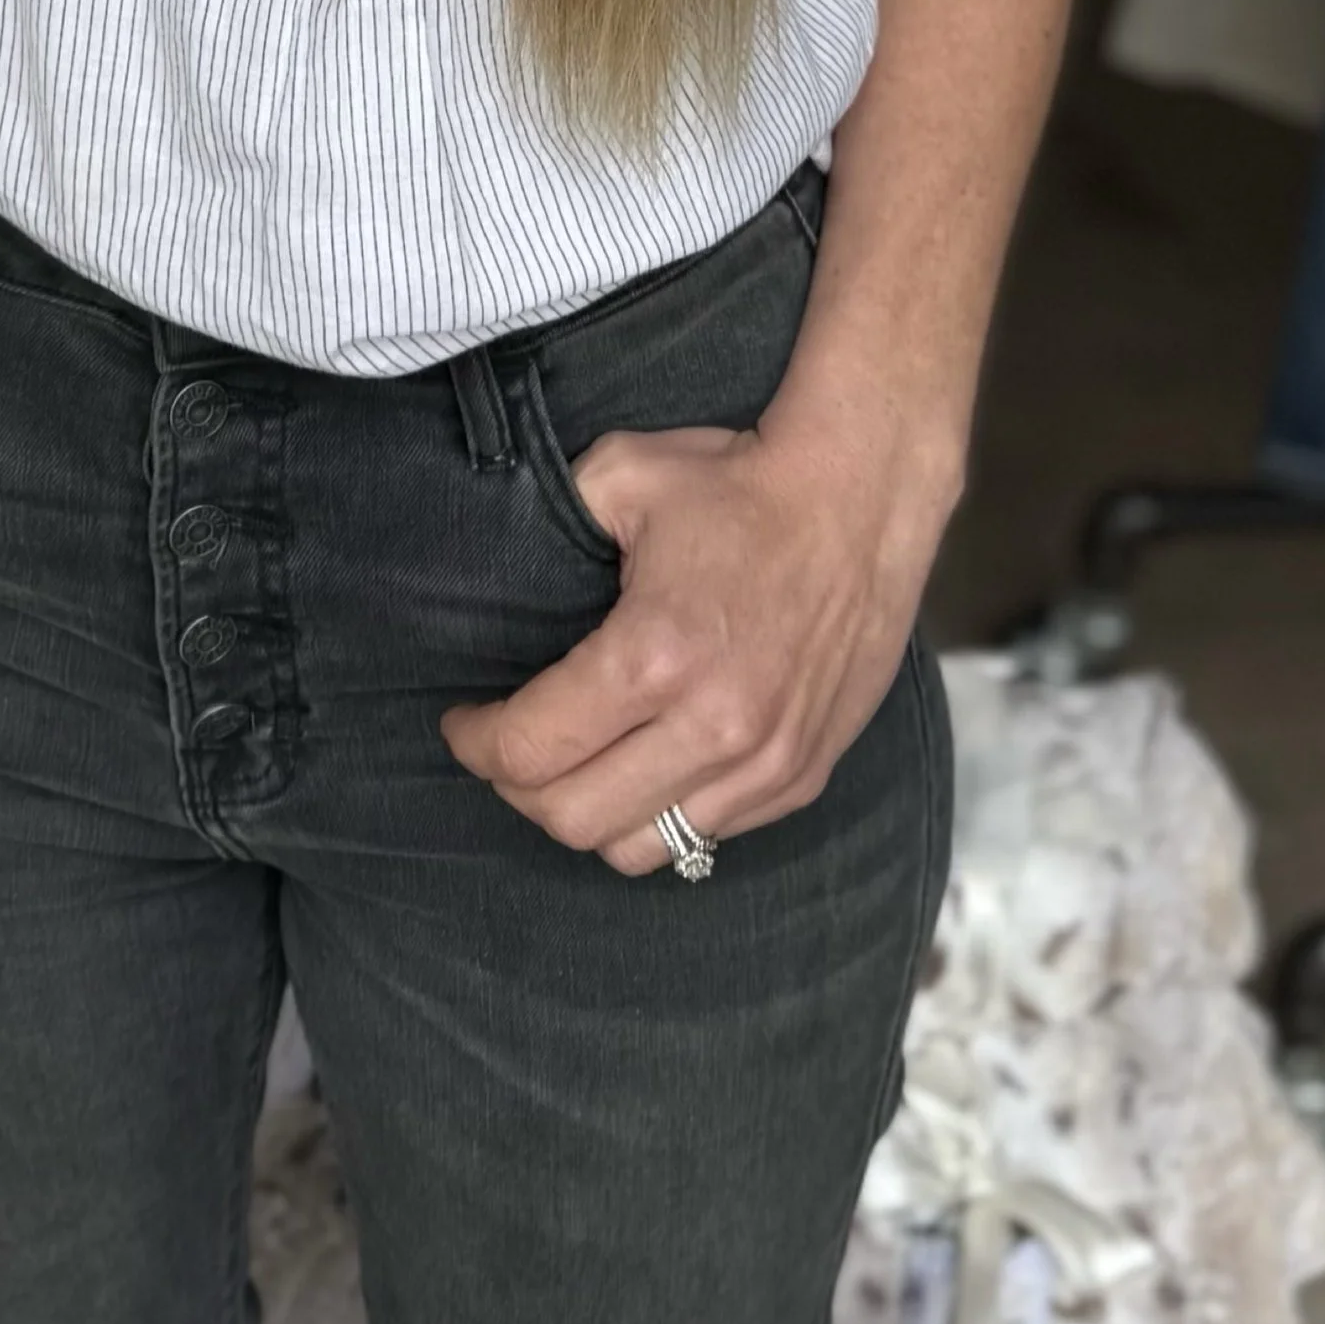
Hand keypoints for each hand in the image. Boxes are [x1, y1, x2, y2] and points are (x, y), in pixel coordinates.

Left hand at [440, 395, 951, 874]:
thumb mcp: (621, 474)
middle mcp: (712, 726)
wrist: (862, 497)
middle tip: (507, 748)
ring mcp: (764, 763)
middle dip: (518, 789)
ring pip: (640, 849)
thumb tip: (499, 569)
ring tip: (573, 768)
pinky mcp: (801, 777)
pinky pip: (707, 837)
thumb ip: (550, 523)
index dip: (475, 745)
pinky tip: (646, 768)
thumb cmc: (738, 482)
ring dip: (588, 816)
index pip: (532, 749)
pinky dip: (661, 815)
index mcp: (654, 655)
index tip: (462, 724)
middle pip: (573, 819)